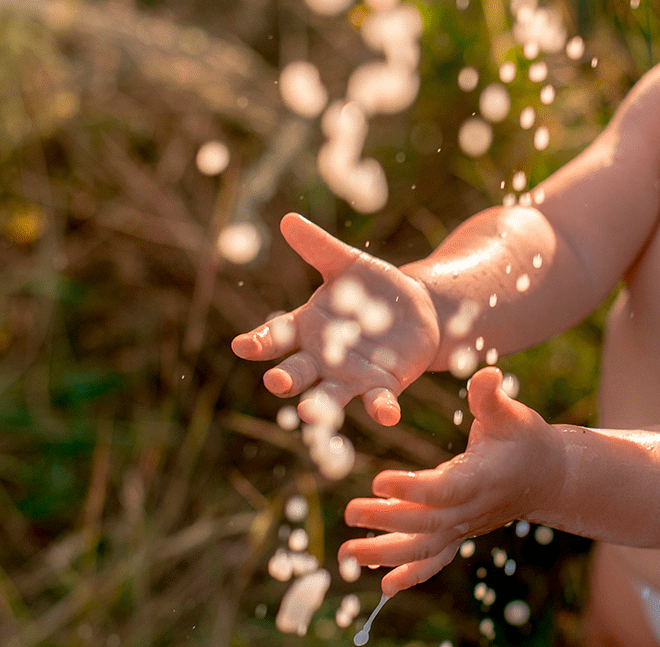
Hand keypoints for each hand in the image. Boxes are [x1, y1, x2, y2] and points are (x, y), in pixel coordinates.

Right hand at [231, 213, 439, 425]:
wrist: (416, 310)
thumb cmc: (373, 287)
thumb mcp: (348, 264)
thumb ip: (319, 247)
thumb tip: (289, 220)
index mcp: (306, 328)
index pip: (275, 337)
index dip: (259, 342)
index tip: (243, 346)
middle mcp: (322, 359)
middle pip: (297, 372)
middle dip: (286, 378)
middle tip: (276, 381)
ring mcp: (351, 377)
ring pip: (330, 395)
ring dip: (320, 405)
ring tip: (311, 412)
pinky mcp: (382, 387)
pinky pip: (379, 402)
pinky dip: (382, 408)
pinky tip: (387, 414)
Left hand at [340, 367, 563, 594]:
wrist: (548, 477)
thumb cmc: (525, 438)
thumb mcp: (510, 413)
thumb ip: (491, 397)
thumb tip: (486, 374)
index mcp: (480, 479)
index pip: (443, 490)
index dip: (411, 489)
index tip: (376, 481)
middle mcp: (471, 510)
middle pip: (425, 523)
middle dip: (385, 522)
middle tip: (349, 513)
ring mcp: (465, 527)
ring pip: (424, 549)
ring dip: (384, 555)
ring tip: (346, 555)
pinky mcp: (460, 535)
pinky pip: (435, 560)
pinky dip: (411, 574)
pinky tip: (383, 587)